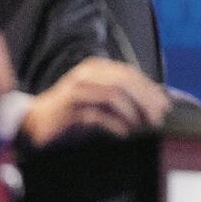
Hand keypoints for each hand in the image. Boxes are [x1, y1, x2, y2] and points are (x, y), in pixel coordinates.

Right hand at [20, 57, 170, 146]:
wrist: (34, 122)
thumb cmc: (72, 111)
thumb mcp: (100, 98)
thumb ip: (122, 94)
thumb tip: (155, 99)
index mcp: (97, 67)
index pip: (130, 73)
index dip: (150, 88)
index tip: (165, 105)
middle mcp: (87, 74)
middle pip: (124, 82)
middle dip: (146, 100)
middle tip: (158, 117)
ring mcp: (76, 89)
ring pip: (113, 95)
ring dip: (133, 112)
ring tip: (143, 126)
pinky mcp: (68, 109)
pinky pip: (96, 114)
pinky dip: (114, 124)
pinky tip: (124, 134)